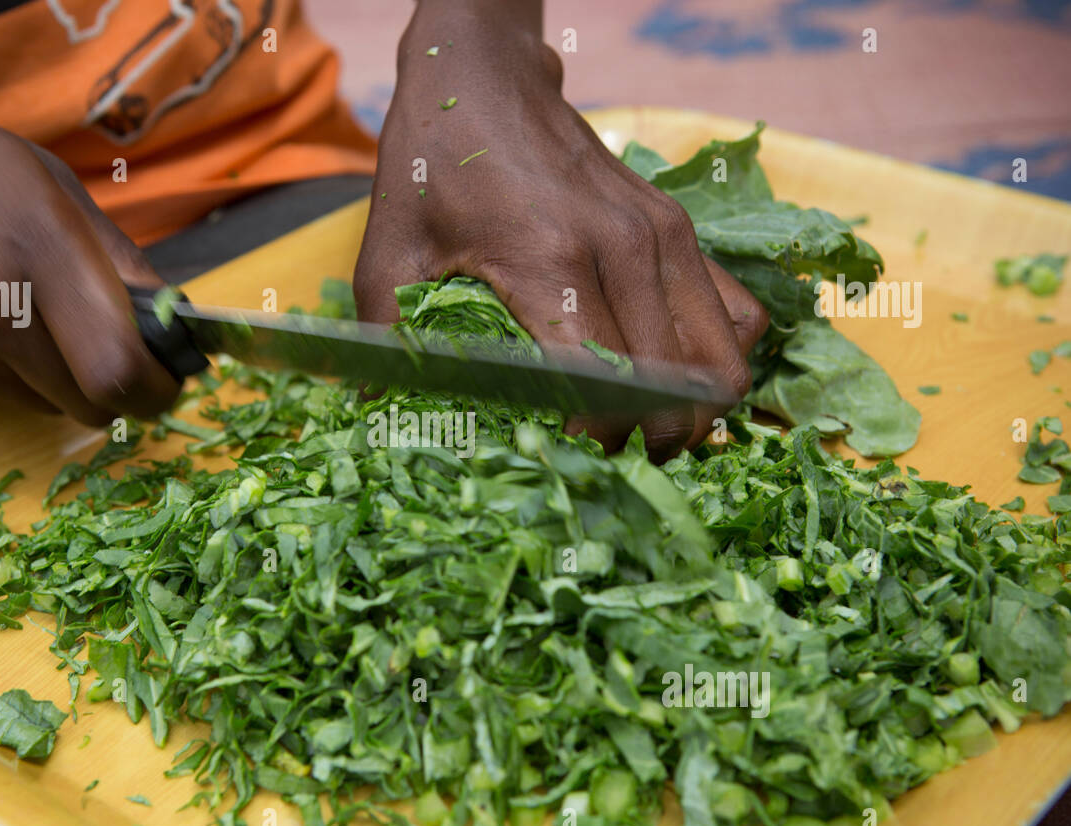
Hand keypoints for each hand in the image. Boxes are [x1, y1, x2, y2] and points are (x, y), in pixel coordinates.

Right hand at [0, 57, 178, 426]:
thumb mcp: (48, 181)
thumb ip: (118, 258)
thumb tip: (172, 319)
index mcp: (37, 248)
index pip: (118, 369)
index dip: (158, 387)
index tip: (171, 377)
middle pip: (90, 406)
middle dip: (122, 390)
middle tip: (126, 359)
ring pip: (46, 407)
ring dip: (65, 380)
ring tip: (40, 317)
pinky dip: (14, 371)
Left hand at [353, 8, 767, 459]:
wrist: (485, 77)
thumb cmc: (434, 166)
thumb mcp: (390, 250)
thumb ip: (386, 338)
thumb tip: (378, 419)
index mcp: (547, 261)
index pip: (607, 381)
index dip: (600, 438)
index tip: (573, 457)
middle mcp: (621, 249)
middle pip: (678, 382)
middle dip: (655, 439)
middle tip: (619, 458)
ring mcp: (662, 235)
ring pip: (723, 353)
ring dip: (698, 407)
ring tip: (657, 429)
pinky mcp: (679, 226)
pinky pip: (738, 310)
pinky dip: (719, 356)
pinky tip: (679, 376)